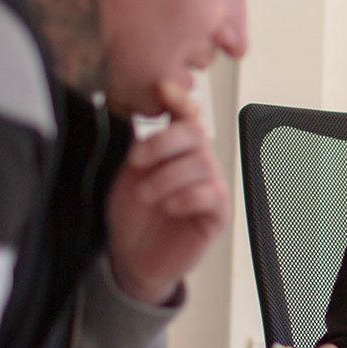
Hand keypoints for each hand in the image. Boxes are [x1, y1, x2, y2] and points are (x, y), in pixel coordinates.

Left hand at [105, 81, 227, 304]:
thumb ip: (138, 141)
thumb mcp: (128, 172)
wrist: (132, 258)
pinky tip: (169, 207)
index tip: (162, 89)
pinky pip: (212, 194)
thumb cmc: (133, 216)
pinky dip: (186, 197)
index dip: (179, 99)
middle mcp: (199, 163)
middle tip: (137, 161)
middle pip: (196, 132)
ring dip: (166, 178)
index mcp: (178, 149)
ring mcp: (211, 188)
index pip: (188, 114)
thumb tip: (132, 104)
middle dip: (162, 142)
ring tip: (147, 196)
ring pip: (201, 163)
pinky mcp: (218, 215)